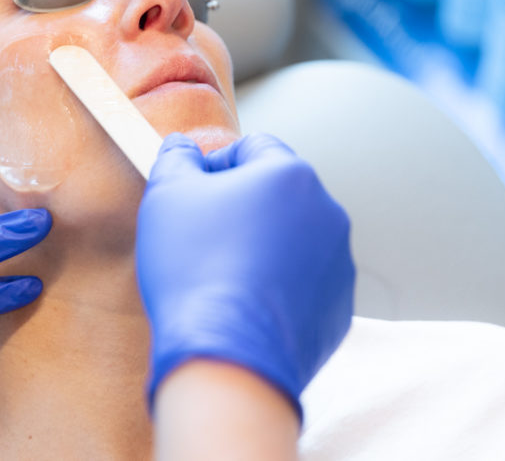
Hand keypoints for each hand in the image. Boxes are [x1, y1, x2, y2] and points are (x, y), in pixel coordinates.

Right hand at [136, 133, 353, 417]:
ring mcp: (338, 263)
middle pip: (276, 193)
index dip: (214, 166)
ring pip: (292, 238)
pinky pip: (303, 282)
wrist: (226, 357)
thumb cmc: (195, 271)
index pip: (251, 147)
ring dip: (260, 245)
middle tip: (201, 235)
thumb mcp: (166, 195)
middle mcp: (327, 213)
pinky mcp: (338, 308)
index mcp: (290, 175)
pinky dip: (276, 285)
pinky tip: (241, 303)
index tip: (192, 192)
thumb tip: (182, 148)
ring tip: (220, 274)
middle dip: (240, 207)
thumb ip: (175, 157)